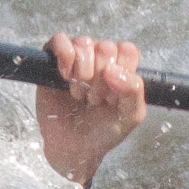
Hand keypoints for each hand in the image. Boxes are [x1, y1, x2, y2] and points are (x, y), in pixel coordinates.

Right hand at [38, 32, 146, 187]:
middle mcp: (100, 58)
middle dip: (100, 78)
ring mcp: (77, 58)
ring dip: (82, 72)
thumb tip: (114, 70)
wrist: (73, 148)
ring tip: (79, 94)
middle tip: (94, 99)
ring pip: (84, 42)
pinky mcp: (54, 60)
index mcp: (121, 68)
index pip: (127, 50)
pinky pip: (60, 40)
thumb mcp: (130, 115)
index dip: (120, 72)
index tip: (112, 97)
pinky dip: (65, 57)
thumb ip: (134, 91)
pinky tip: (65, 76)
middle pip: (105, 47)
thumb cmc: (103, 131)